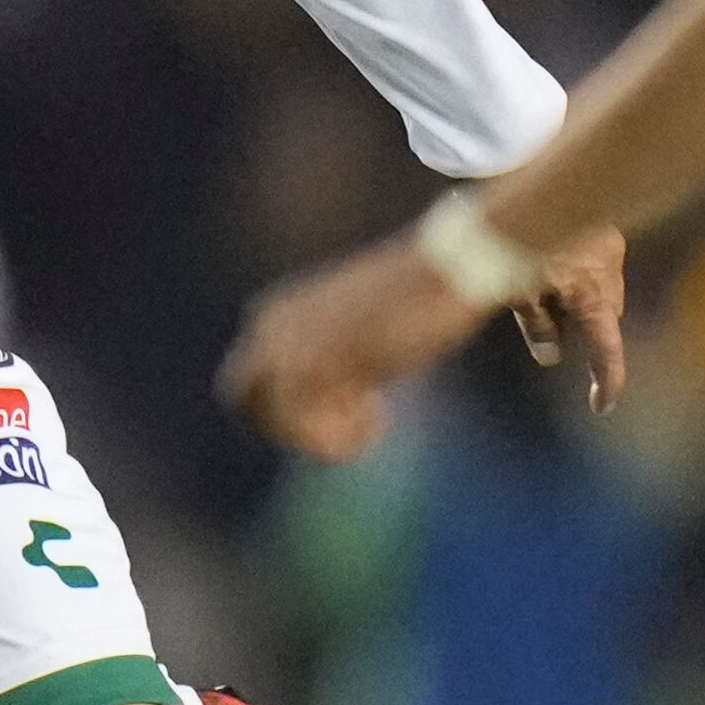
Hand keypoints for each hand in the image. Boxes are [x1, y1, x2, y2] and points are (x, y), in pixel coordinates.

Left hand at [221, 218, 632, 460]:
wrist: (459, 265)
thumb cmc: (428, 293)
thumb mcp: (372, 323)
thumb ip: (340, 354)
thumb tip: (338, 391)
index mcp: (277, 310)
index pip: (245, 384)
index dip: (287, 410)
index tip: (342, 402)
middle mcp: (272, 322)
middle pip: (246, 404)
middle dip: (294, 426)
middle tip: (353, 419)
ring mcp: (293, 341)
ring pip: (271, 419)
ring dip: (319, 434)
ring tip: (372, 419)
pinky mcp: (323, 361)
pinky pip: (303, 427)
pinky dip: (338, 439)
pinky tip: (380, 418)